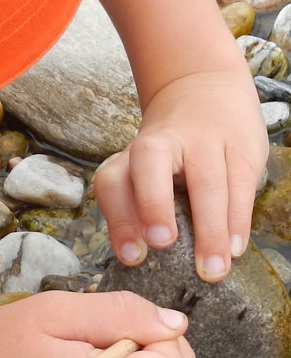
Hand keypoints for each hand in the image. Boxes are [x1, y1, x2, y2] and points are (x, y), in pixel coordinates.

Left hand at [93, 69, 267, 282]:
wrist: (203, 88)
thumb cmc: (168, 151)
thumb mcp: (142, 169)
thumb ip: (139, 206)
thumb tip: (145, 260)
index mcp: (130, 156)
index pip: (113, 182)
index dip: (120, 218)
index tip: (133, 256)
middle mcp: (163, 143)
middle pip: (153, 168)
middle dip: (155, 206)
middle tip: (163, 246)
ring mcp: (206, 140)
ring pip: (207, 182)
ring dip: (210, 229)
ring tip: (212, 269)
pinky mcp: (242, 146)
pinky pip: (241, 185)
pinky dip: (238, 220)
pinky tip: (235, 248)